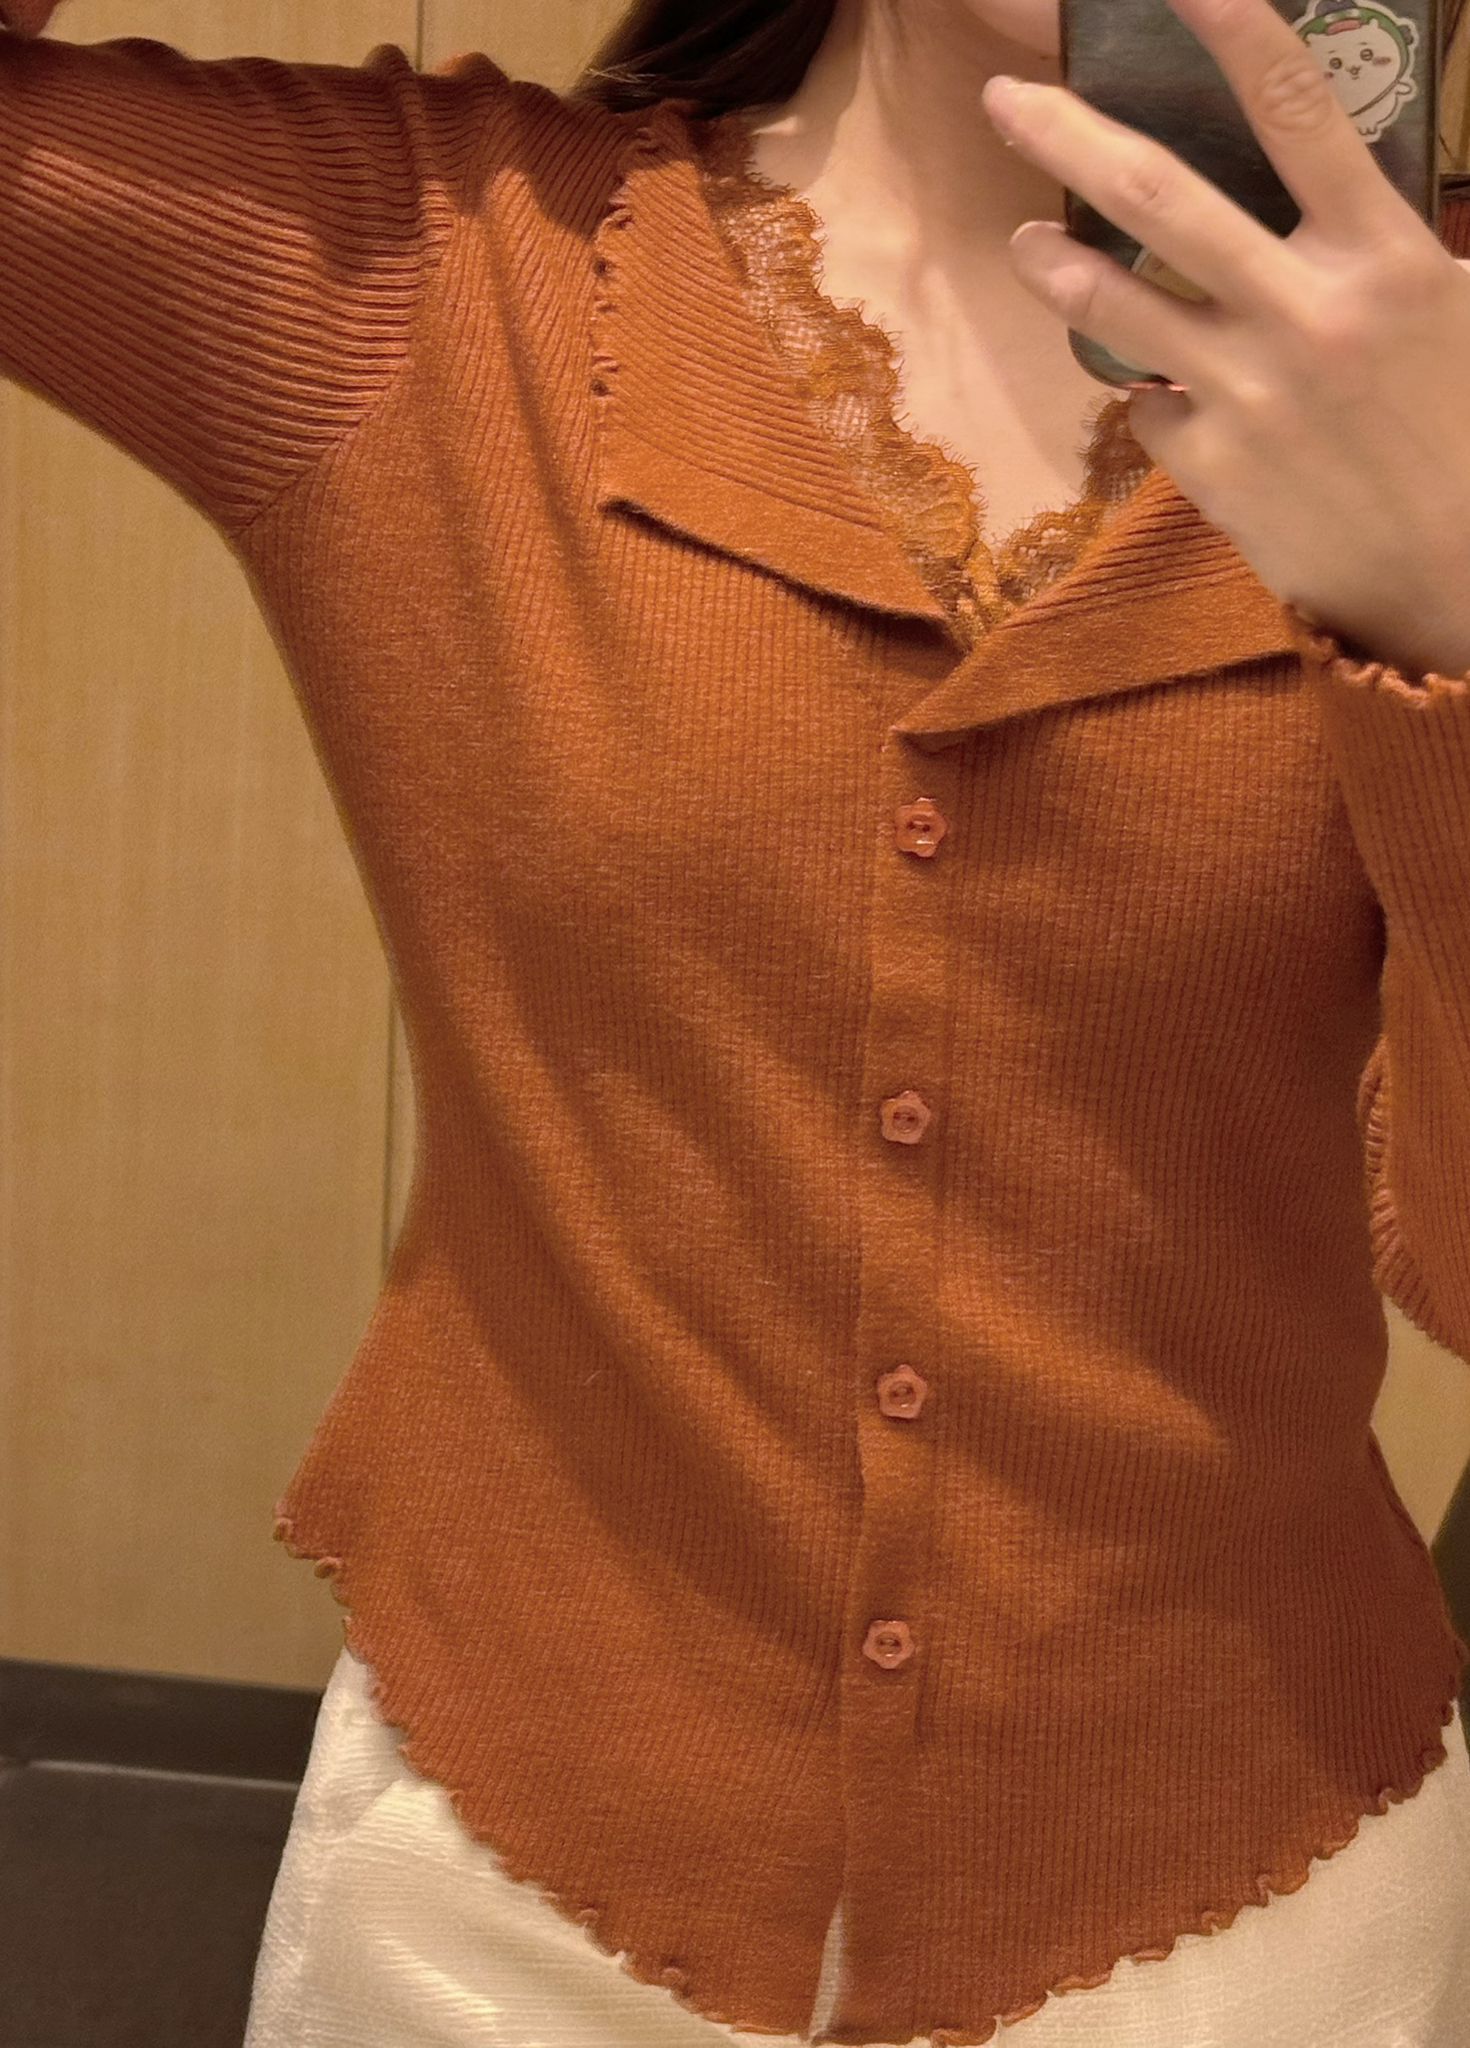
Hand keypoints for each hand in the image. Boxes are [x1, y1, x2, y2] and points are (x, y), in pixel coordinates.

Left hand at [981, 0, 1469, 676]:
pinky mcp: (1213, 465)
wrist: (1461, 575)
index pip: (1298, 111)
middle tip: (1006, 100)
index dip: (1234, 29)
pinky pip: (1150, 407)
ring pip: (1119, 304)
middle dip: (1069, 135)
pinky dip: (1154, 394)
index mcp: (1385, 256)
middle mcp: (1309, 312)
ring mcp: (1250, 391)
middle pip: (1162, 197)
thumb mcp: (1457, 311)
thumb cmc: (1468, 434)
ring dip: (1056, 264)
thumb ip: (1393, 243)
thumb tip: (1338, 184)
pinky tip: (1172, 399)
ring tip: (1023, 241)